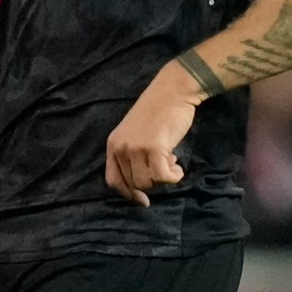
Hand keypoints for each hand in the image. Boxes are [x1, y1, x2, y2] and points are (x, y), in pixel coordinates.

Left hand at [104, 70, 201, 206]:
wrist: (173, 91)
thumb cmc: (159, 112)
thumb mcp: (136, 133)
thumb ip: (134, 155)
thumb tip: (144, 185)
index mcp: (113, 144)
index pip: (113, 180)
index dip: (128, 193)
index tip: (143, 200)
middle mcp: (120, 148)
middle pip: (134, 183)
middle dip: (153, 181)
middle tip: (166, 164)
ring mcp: (135, 148)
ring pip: (148, 182)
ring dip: (164, 178)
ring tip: (172, 161)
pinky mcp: (153, 148)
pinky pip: (163, 177)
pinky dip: (174, 177)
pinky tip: (178, 167)